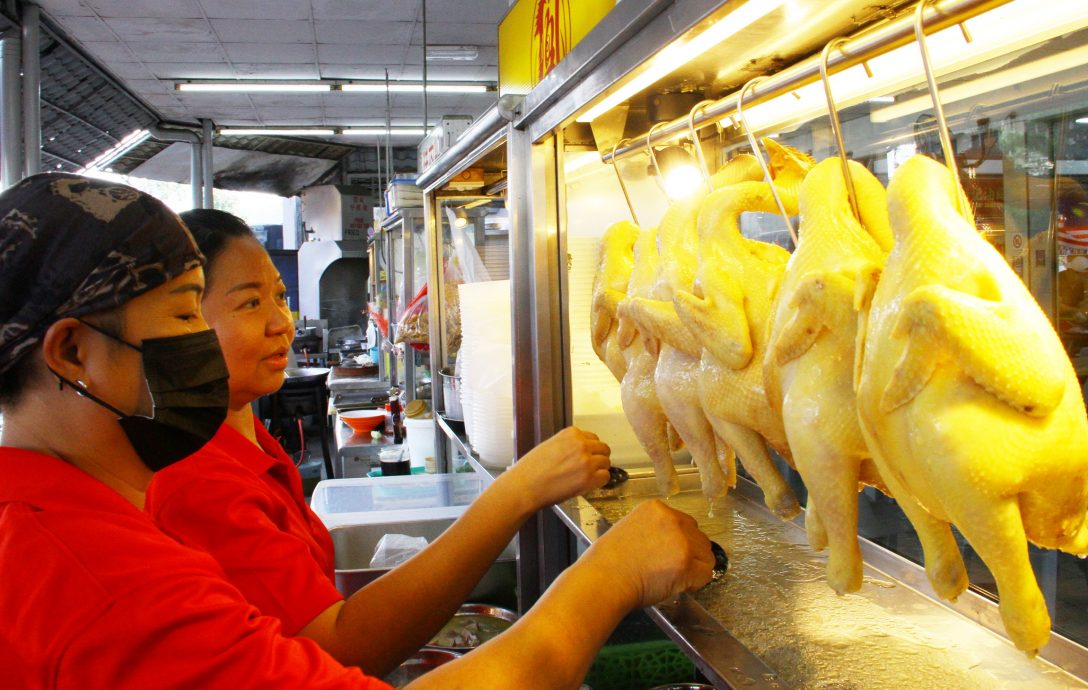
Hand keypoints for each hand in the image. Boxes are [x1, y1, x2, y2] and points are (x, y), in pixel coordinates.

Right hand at [506, 427, 610, 509]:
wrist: (525, 486)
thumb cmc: (532, 469)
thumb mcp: (550, 445)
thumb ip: (568, 445)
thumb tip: (582, 452)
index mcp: (571, 433)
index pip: (593, 438)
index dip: (591, 449)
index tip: (586, 457)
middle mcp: (581, 444)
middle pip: (603, 448)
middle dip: (598, 458)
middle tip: (590, 468)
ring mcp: (586, 461)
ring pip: (606, 462)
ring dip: (599, 470)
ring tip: (587, 478)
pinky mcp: (589, 478)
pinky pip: (605, 477)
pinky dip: (600, 482)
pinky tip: (589, 484)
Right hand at [585, 499, 713, 607]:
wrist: (604, 579)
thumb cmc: (607, 561)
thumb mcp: (629, 528)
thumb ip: (653, 529)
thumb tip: (669, 543)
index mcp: (656, 508)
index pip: (685, 523)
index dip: (679, 542)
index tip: (669, 554)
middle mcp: (672, 519)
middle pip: (699, 537)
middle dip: (690, 554)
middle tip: (670, 569)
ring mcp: (681, 541)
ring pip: (706, 556)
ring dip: (694, 569)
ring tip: (672, 577)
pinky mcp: (687, 563)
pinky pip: (706, 574)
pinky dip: (695, 583)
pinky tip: (677, 585)